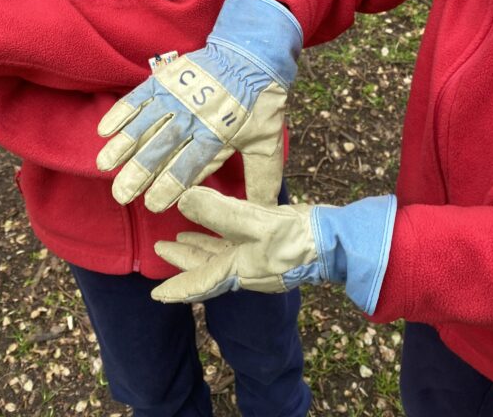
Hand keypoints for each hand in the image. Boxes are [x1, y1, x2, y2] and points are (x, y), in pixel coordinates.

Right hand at [96, 0, 302, 211]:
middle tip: (120, 195)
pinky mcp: (165, 79)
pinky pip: (138, 97)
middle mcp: (192, 116)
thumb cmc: (259, 103)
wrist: (251, 53)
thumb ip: (262, 179)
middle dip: (139, 173)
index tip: (153, 204)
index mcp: (216, 134)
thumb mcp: (266, 142)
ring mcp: (176, 96)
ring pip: (144, 123)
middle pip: (161, 147)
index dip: (170, 185)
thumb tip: (266, 212)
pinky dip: (121, 112)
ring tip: (104, 165)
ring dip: (123, 145)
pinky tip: (105, 130)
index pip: (189, 164)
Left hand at [151, 185, 396, 313]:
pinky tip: (223, 226)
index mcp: (238, 269)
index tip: (154, 295)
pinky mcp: (273, 248)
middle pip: (207, 268)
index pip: (199, 282)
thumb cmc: (296, 237)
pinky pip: (238, 246)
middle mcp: (246, 269)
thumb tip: (184, 199)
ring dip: (201, 247)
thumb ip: (219, 212)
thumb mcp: (255, 222)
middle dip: (183, 260)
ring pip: (221, 256)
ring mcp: (261, 260)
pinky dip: (222, 238)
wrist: (338, 242)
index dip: (176, 287)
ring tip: (182, 236)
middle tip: (160, 249)